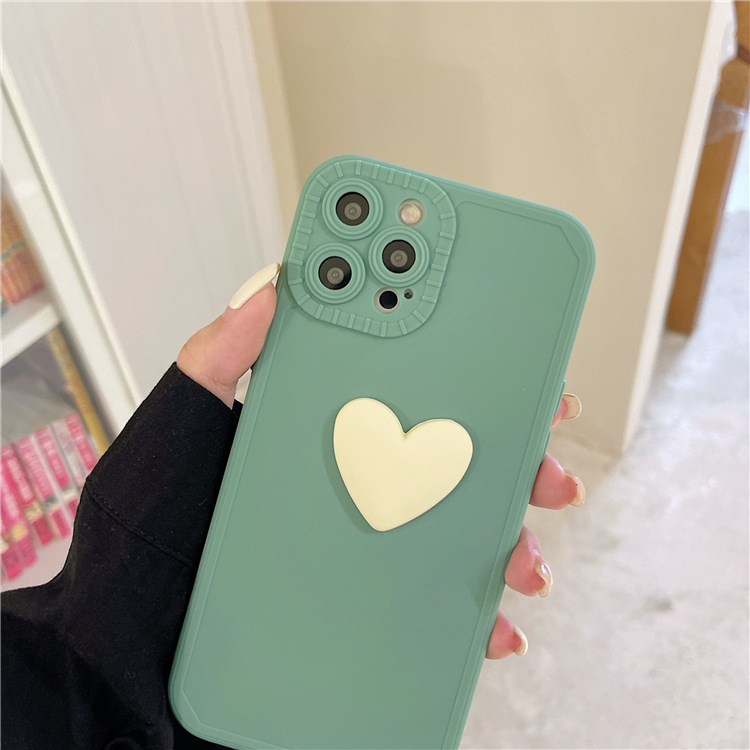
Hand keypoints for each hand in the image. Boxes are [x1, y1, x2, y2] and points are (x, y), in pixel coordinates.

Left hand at [177, 263, 585, 660]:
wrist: (133, 629)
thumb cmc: (153, 524)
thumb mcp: (181, 426)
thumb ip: (219, 358)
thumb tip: (266, 287)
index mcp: (328, 421)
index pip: (406, 375)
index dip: (461, 354)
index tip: (506, 337)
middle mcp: (360, 474)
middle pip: (457, 451)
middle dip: (519, 448)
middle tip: (548, 448)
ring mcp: (369, 536)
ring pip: (464, 526)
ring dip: (514, 537)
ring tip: (526, 558)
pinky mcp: (366, 595)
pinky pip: (438, 602)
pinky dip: (480, 615)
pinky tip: (498, 626)